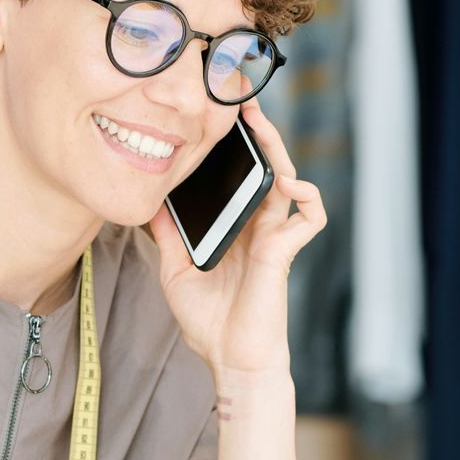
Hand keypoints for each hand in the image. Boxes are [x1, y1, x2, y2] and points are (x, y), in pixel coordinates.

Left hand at [150, 102, 326, 381]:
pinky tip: (288, 184)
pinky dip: (306, 196)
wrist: (230, 360)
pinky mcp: (285, 252)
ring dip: (277, 148)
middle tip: (240, 100)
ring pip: (287, 179)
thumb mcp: (174, 269)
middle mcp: (259, 226)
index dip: (233, 147)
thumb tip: (149, 201)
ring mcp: (275, 236)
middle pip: (265, 167)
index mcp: (236, 226)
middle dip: (257, 132)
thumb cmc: (208, 321)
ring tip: (259, 123)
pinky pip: (309, 216)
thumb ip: (167, 235)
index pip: (239, 175)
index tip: (213, 117)